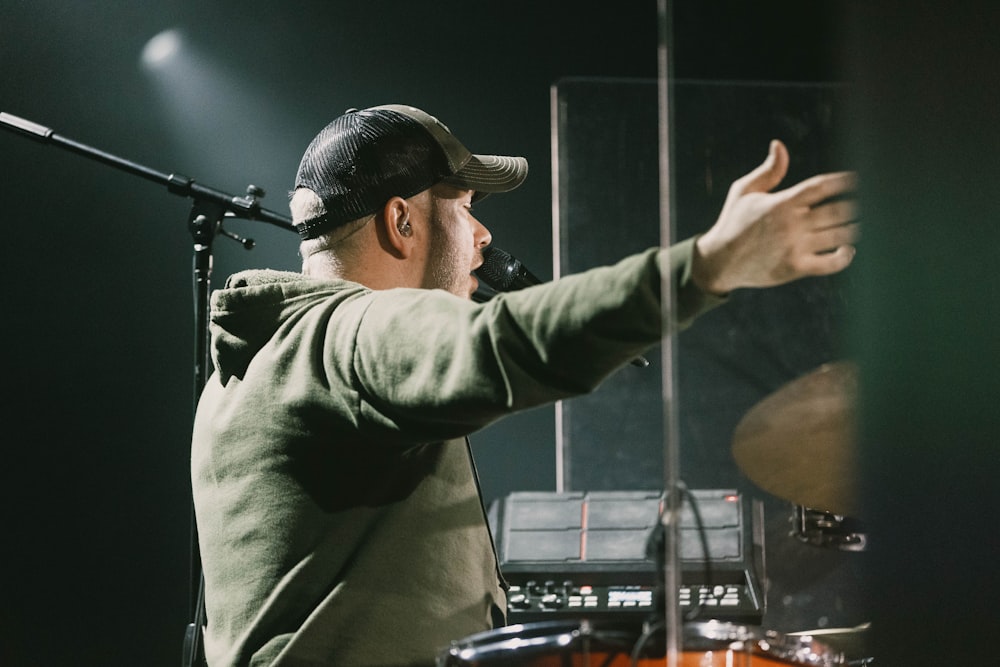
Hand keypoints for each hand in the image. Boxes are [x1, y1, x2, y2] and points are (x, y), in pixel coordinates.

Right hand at [691, 139, 858, 294]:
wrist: (719, 261)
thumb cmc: (733, 222)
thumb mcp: (743, 191)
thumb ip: (768, 171)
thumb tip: (779, 144)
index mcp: (782, 202)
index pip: (821, 186)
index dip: (842, 181)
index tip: (856, 179)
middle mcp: (791, 223)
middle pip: (836, 211)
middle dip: (854, 207)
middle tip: (867, 204)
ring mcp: (795, 246)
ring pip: (837, 235)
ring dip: (853, 229)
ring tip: (861, 224)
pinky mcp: (795, 267)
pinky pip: (830, 263)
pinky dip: (844, 256)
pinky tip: (849, 249)